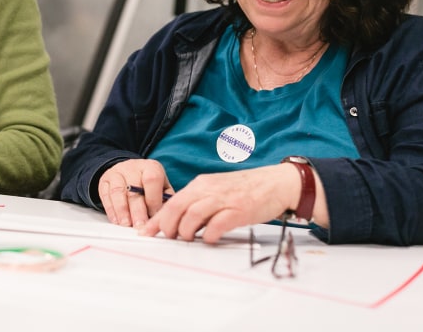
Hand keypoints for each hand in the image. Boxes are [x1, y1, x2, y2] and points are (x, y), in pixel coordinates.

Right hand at [97, 159, 173, 228]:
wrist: (129, 171)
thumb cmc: (148, 184)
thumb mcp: (162, 187)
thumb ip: (166, 200)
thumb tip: (165, 216)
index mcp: (151, 167)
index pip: (152, 179)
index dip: (153, 200)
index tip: (154, 216)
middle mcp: (133, 167)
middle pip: (134, 189)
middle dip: (137, 211)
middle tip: (140, 226)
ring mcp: (117, 172)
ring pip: (118, 191)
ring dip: (122, 211)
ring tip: (127, 225)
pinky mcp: (105, 180)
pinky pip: (106, 195)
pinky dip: (111, 209)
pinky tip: (116, 220)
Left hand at [139, 164, 304, 242]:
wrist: (276, 183)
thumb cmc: (246, 190)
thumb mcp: (217, 191)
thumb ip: (199, 203)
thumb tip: (180, 223)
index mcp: (201, 184)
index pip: (172, 201)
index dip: (157, 218)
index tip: (146, 232)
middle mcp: (209, 189)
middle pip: (177, 207)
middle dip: (168, 226)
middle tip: (169, 238)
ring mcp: (224, 199)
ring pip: (193, 214)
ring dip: (185, 231)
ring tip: (188, 239)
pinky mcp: (239, 210)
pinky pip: (217, 224)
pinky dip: (209, 234)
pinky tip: (209, 239)